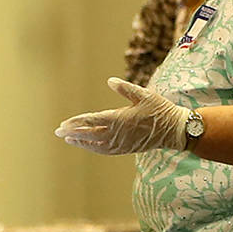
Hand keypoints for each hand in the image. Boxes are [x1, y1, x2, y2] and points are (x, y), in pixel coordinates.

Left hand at [54, 77, 188, 154]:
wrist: (175, 130)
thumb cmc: (159, 109)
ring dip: (81, 142)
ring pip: (96, 145)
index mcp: (120, 119)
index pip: (92, 121)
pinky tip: (87, 146)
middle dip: (73, 133)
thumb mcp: (143, 94)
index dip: (76, 123)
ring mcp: (122, 143)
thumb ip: (125, 88)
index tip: (64, 124)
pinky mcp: (126, 148)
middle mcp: (118, 134)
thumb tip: (110, 81)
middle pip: (90, 134)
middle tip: (58, 132)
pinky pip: (106, 150)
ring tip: (68, 139)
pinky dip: (94, 148)